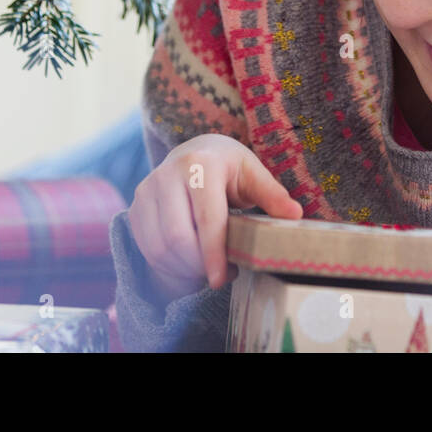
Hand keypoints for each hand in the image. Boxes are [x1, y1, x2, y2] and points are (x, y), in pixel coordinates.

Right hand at [128, 133, 302, 302]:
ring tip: (206, 269)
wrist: (193, 151)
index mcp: (201, 164)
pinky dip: (166, 265)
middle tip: (220, 274)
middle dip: (198, 265)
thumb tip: (295, 215)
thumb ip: (271, 194)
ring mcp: (147, 189)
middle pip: (178, 238)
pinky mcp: (136, 206)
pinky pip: (147, 248)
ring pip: (159, 247)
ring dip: (183, 269)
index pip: (206, 218)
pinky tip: (187, 264)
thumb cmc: (228, 167)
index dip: (213, 254)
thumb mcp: (252, 173)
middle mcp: (167, 173)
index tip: (221, 280)